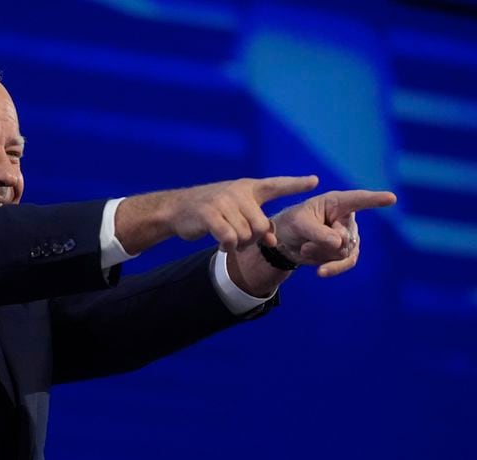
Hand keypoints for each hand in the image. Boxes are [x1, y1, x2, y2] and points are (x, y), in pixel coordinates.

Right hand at [168, 175, 319, 251]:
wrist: (177, 209)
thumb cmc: (211, 211)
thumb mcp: (236, 213)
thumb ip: (257, 223)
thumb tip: (273, 242)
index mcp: (248, 188)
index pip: (276, 184)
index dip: (296, 184)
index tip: (315, 181)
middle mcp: (238, 192)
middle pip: (261, 226)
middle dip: (252, 239)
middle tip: (240, 241)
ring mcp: (223, 201)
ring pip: (245, 235)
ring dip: (238, 245)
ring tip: (229, 242)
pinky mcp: (209, 214)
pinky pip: (229, 238)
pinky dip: (227, 246)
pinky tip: (222, 246)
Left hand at [271, 190, 396, 276]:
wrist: (285, 242)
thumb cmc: (292, 223)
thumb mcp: (299, 224)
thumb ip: (318, 232)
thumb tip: (340, 243)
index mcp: (337, 202)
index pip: (359, 200)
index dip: (375, 200)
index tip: (391, 198)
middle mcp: (347, 218)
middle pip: (346, 236)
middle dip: (322, 243)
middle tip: (305, 241)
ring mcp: (349, 236)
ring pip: (343, 252)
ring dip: (321, 254)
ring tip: (305, 247)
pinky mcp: (345, 252)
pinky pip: (346, 263)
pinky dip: (332, 268)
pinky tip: (321, 272)